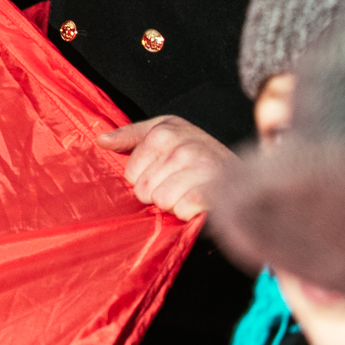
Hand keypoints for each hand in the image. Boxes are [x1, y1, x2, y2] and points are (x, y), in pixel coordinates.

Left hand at [97, 116, 232, 217]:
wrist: (243, 171)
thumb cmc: (196, 150)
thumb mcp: (162, 132)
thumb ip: (129, 136)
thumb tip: (101, 140)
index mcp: (164, 131)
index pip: (130, 172)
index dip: (144, 178)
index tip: (163, 171)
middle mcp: (183, 147)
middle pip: (144, 189)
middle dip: (158, 192)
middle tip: (178, 184)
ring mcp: (202, 168)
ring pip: (162, 202)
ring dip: (174, 204)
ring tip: (189, 192)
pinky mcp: (216, 191)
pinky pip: (183, 210)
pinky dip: (189, 213)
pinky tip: (198, 204)